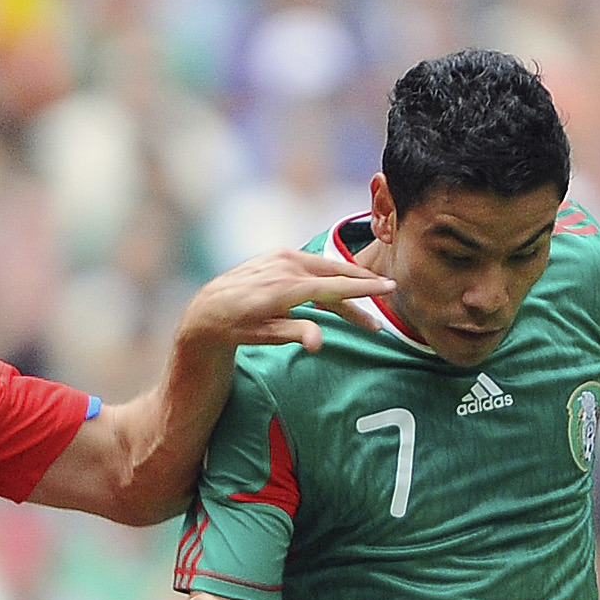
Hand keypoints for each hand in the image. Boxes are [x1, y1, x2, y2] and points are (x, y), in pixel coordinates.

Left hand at [175, 249, 395, 357]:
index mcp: (285, 286)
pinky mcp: (279, 255)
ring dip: (347, 281)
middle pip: (336, 272)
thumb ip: (294, 333)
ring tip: (370, 294)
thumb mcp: (264, 336)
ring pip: (326, 268)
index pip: (334, 286)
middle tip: (389, 289)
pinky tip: (340, 286)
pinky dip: (330, 275)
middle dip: (364, 282)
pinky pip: (313, 265)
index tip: (389, 287)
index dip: (364, 289)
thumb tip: (318, 343)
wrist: (209, 309)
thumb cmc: (237, 327)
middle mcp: (285, 265)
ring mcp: (282, 257)